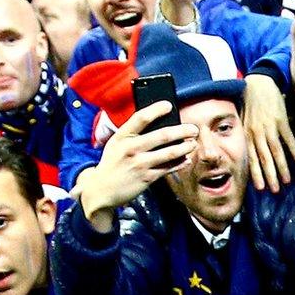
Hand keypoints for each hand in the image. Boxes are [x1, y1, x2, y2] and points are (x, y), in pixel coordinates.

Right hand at [79, 101, 197, 223]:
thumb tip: (161, 125)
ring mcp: (140, 163)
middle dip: (182, 131)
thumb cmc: (113, 163)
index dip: (156, 110)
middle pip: (162, 135)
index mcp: (122, 136)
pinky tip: (186, 159)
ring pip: (170, 153)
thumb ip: (133, 135)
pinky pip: (169, 168)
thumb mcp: (117, 144)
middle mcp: (131, 148)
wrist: (101, 189)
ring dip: (185, 147)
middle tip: (194, 129)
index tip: (169, 105)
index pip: (141, 118)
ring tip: (193, 143)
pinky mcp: (147, 178)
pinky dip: (180, 163)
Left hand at [242, 73, 294, 191]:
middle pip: (264, 159)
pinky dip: (293, 149)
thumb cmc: (251, 102)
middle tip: (274, 191)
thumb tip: (252, 154)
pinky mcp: (281, 120)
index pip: (252, 158)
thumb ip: (248, 136)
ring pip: (276, 151)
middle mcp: (257, 132)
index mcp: (247, 134)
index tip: (260, 188)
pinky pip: (288, 138)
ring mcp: (270, 127)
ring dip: (282, 167)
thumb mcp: (244, 120)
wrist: (259, 83)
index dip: (256, 174)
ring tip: (287, 181)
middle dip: (269, 176)